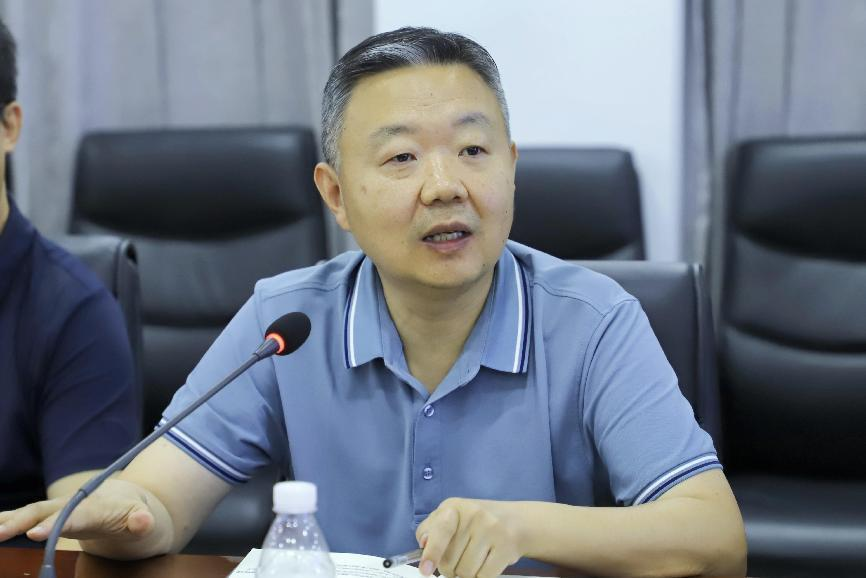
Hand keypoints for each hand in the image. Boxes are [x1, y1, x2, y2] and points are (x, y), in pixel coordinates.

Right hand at [0, 480, 154, 543]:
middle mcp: (76, 503)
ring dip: (11, 519)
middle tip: (0, 533)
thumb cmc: (138, 516)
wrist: (132, 501)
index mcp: (98, 506)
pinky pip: (30, 514)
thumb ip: (143, 522)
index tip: (34, 533)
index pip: (76, 515)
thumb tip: (143, 521)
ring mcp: (63, 506)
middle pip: (48, 510)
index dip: (56, 523)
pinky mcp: (54, 513)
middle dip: (23, 521)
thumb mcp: (146, 522)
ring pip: (35, 510)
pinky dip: (10, 518)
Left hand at [416, 498, 524, 577]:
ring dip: (467, 573)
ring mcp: (492, 530)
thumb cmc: (476, 522)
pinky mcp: (507, 546)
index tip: (426, 570)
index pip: (440, 530)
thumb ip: (432, 529)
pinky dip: (482, 576)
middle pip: (449, 561)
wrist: (516, 520)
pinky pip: (484, 576)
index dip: (432, 552)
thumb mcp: (451, 517)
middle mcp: (473, 515)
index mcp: (454, 507)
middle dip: (450, 567)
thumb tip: (424, 545)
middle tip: (459, 558)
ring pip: (466, 572)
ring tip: (475, 558)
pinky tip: (487, 562)